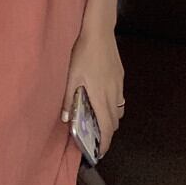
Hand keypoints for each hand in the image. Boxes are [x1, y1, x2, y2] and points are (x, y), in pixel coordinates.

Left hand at [61, 27, 124, 157]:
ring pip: (119, 110)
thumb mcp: (71, 75)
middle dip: (107, 133)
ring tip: (98, 118)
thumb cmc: (82, 53)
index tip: (100, 153)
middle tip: (95, 137)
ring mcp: (119, 84)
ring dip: (111, 119)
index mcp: (100, 96)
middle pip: (115, 122)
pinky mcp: (120, 76)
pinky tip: (102, 97)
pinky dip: (113, 105)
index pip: (107, 127)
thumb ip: (68, 97)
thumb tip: (65, 118)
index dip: (105, 143)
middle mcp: (113, 93)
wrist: (99, 31)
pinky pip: (119, 97)